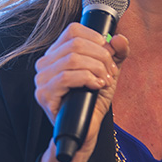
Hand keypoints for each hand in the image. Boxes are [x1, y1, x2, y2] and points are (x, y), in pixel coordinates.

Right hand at [34, 23, 129, 160]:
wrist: (85, 130)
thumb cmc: (93, 101)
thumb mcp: (108, 73)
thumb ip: (116, 54)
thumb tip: (119, 38)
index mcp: (57, 54)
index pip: (73, 30)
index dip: (95, 38)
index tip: (108, 54)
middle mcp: (45, 64)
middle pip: (76, 44)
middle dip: (100, 56)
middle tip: (110, 72)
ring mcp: (42, 79)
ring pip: (72, 59)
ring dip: (96, 69)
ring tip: (105, 81)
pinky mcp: (44, 94)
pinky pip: (66, 77)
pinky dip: (87, 79)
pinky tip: (96, 86)